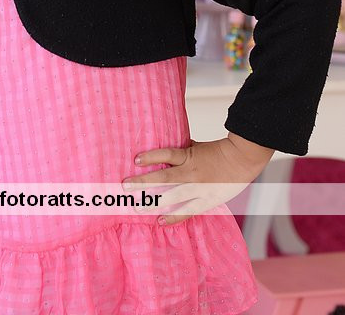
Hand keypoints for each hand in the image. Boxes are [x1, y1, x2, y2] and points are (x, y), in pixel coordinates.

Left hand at [122, 132, 274, 224]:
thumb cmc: (219, 151)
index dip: (151, 157)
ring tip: (137, 206)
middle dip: (143, 182)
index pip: (166, 154)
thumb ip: (181, 150)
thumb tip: (164, 146)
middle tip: (125, 186)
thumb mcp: (197, 146)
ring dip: (153, 202)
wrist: (242, 160)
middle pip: (164, 177)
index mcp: (189, 156)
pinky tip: (160, 221)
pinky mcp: (206, 201)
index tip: (136, 160)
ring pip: (172, 197)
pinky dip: (174, 217)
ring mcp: (198, 189)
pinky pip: (188, 211)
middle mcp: (191, 173)